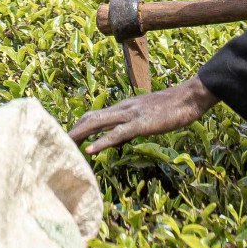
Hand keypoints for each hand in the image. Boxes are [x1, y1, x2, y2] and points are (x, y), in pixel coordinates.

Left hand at [68, 76, 218, 156]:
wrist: (189, 97)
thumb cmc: (172, 107)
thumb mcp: (148, 117)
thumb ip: (132, 126)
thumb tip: (119, 139)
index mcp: (124, 107)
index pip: (95, 115)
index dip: (80, 126)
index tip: (68, 138)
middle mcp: (122, 108)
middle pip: (90, 118)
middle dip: (73, 131)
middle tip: (57, 144)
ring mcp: (130, 115)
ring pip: (97, 123)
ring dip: (79, 135)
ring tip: (64, 144)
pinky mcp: (140, 124)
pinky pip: (117, 134)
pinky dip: (101, 142)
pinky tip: (90, 150)